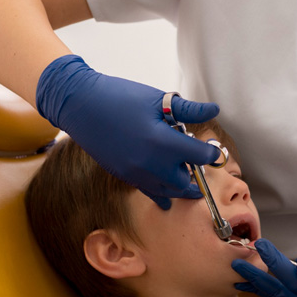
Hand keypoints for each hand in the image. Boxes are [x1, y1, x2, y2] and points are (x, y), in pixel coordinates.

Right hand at [36, 54, 219, 208]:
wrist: (81, 105)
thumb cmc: (120, 97)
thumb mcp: (158, 99)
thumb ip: (189, 110)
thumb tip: (214, 110)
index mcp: (162, 142)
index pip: (199, 156)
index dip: (211, 153)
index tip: (213, 149)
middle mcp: (150, 163)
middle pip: (186, 180)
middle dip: (196, 172)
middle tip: (198, 161)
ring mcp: (136, 173)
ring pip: (169, 191)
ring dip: (181, 185)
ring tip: (189, 178)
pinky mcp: (125, 176)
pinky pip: (150, 194)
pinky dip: (163, 196)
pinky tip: (169, 200)